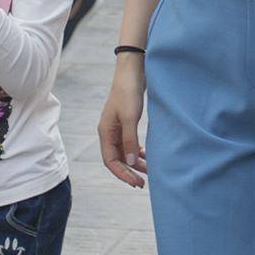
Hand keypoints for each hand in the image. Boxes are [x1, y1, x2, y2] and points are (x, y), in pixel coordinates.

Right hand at [98, 61, 148, 188]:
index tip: (136, 183)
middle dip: (129, 172)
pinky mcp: (126, 122)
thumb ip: (130, 140)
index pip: (111, 161)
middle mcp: (109, 132)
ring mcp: (117, 127)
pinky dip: (137, 151)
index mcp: (105, 132)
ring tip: (149, 171)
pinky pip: (129, 143)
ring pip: (125, 152)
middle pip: (117, 159)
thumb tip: (132, 162)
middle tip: (143, 183)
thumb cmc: (129, 92)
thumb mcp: (130, 118)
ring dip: (135, 162)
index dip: (123, 174)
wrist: (132, 71)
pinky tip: (147, 155)